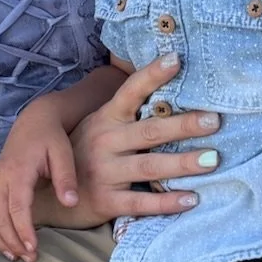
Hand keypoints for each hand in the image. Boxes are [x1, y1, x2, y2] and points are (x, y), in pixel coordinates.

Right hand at [0, 97, 80, 261]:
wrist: (34, 120)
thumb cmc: (51, 137)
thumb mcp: (63, 153)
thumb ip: (66, 178)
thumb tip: (70, 203)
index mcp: (18, 171)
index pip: (16, 207)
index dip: (23, 229)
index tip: (33, 248)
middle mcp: (1, 178)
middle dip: (13, 241)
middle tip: (31, 259)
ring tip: (17, 258)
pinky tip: (4, 244)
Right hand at [64, 56, 220, 228]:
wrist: (47, 195)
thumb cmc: (83, 154)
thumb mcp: (98, 127)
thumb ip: (126, 115)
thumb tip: (171, 92)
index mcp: (106, 119)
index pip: (130, 91)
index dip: (152, 75)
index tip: (176, 59)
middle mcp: (105, 142)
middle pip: (149, 131)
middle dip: (183, 125)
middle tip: (214, 120)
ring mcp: (104, 172)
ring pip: (149, 166)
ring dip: (182, 163)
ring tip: (212, 159)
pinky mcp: (106, 201)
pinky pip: (141, 202)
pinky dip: (167, 202)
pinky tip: (191, 199)